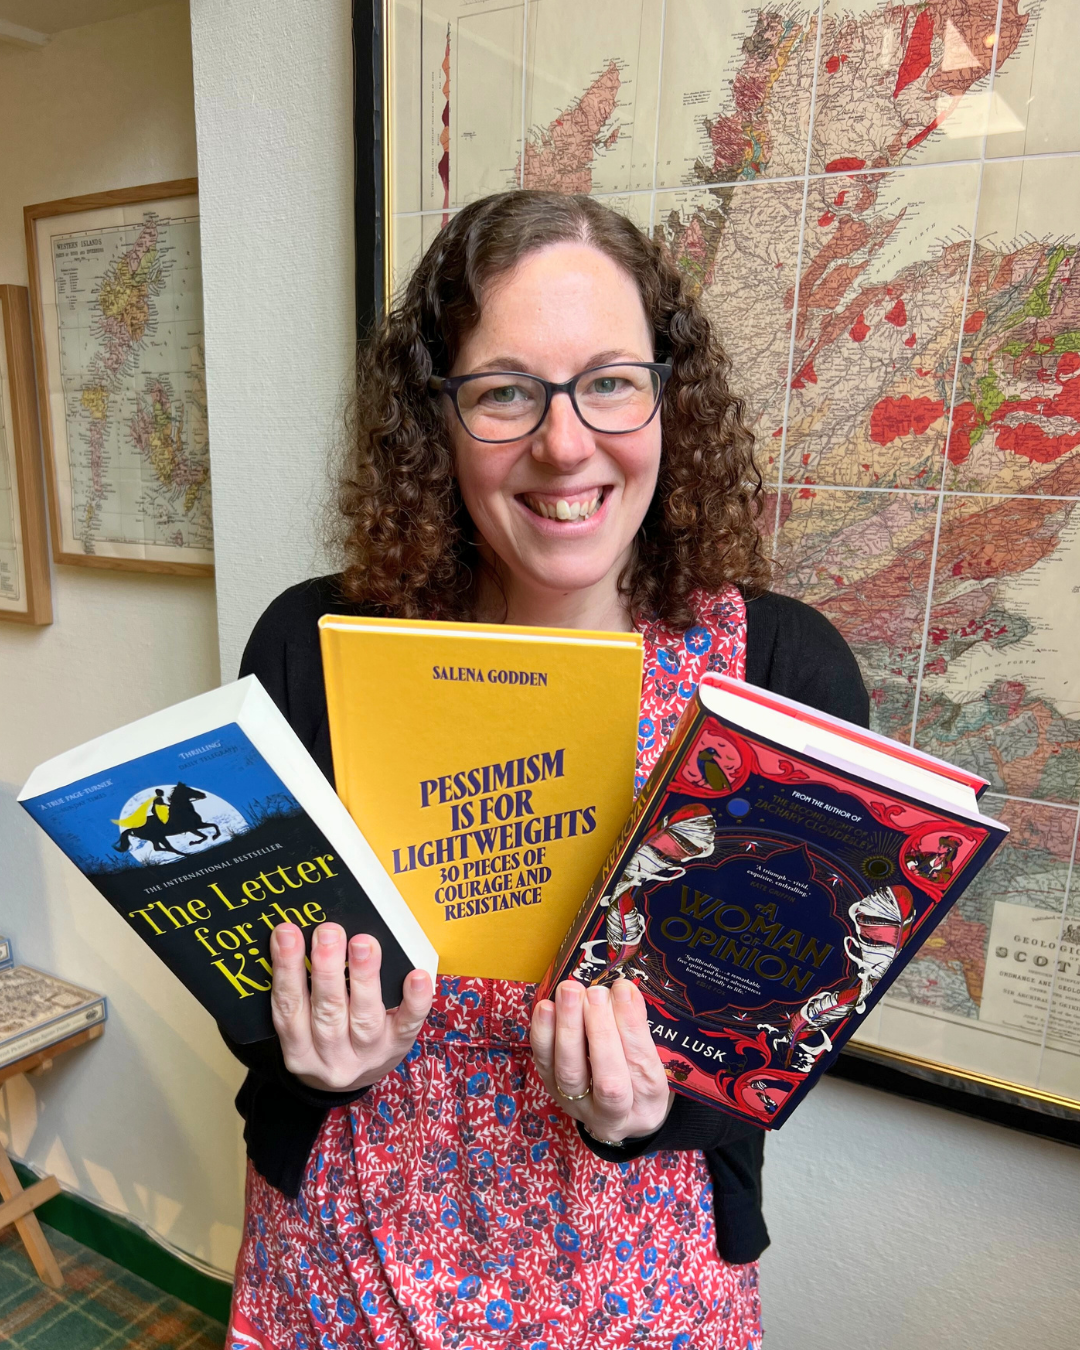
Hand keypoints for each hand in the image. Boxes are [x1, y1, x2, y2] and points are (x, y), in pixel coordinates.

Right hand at [270, 922, 432, 1091]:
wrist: (353, 1082)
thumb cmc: (324, 1039)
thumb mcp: (302, 1027)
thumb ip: (301, 990)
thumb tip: (304, 936)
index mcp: (299, 1050)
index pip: (288, 1007)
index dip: (286, 968)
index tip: (287, 932)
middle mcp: (331, 1056)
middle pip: (327, 1011)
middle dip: (327, 968)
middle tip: (328, 932)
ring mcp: (368, 1054)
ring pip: (364, 1016)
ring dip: (363, 976)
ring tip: (363, 943)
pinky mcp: (398, 1047)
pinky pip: (408, 1025)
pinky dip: (414, 1000)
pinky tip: (416, 976)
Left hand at [530, 979, 673, 1143]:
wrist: (613, 1114)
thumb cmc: (636, 1080)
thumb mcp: (651, 1061)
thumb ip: (637, 1029)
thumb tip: (624, 989)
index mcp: (647, 1105)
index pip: (641, 1065)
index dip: (631, 1025)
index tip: (623, 990)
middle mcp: (613, 1114)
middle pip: (607, 1080)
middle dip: (600, 1030)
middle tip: (596, 992)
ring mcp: (578, 1106)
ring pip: (570, 1074)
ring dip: (568, 1028)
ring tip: (569, 992)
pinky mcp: (552, 1091)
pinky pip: (544, 1065)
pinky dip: (543, 1034)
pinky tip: (545, 1007)